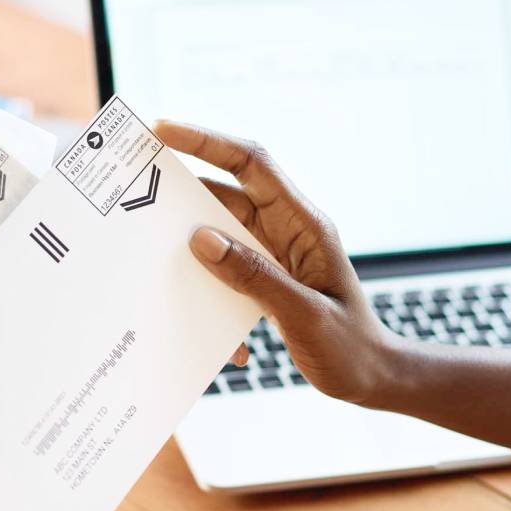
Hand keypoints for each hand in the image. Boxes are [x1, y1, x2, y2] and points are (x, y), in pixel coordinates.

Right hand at [156, 120, 399, 405]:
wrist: (372, 379)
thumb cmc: (350, 348)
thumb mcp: (303, 314)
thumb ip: (253, 277)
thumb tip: (201, 239)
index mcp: (305, 226)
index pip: (253, 165)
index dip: (208, 141)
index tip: (164, 130)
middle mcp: (288, 231)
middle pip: (228, 194)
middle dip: (185, 189)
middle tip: (137, 186)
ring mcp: (276, 255)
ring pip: (222, 232)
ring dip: (192, 243)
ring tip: (154, 250)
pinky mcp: (267, 280)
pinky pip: (227, 269)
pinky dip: (210, 289)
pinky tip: (211, 327)